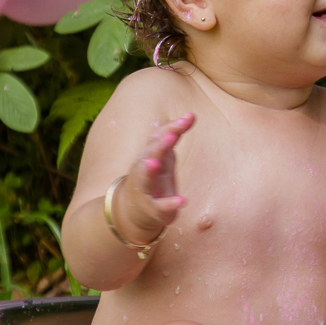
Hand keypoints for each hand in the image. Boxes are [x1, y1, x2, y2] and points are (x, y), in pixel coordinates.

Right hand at [112, 115, 193, 241]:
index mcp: (150, 155)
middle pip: (149, 154)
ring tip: (155, 163)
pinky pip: (160, 206)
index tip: (187, 118)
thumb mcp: (165, 155)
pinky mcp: (152, 208)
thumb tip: (192, 114)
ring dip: (150, 170)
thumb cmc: (153, 177)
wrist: (134, 210)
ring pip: (145, 178)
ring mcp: (146, 189)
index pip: (158, 137)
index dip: (172, 128)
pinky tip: (182, 201)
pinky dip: (170, 203)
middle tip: (170, 136)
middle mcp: (145, 169)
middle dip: (159, 145)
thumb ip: (175, 135)